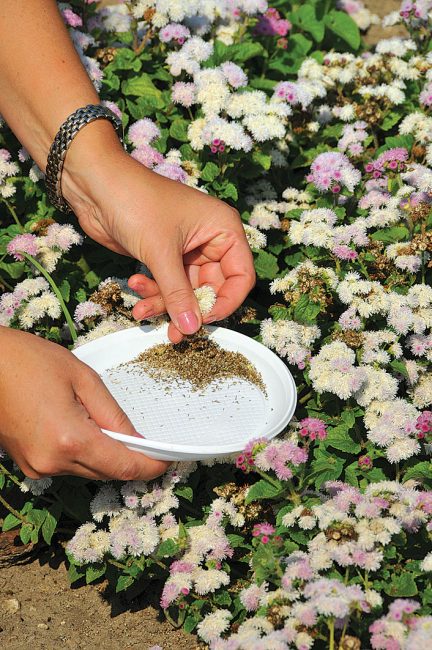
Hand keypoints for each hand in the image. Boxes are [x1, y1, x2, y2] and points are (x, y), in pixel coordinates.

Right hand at [0, 327, 169, 479]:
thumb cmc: (30, 361)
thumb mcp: (82, 378)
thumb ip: (112, 414)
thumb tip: (137, 440)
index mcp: (69, 439)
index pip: (122, 466)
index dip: (149, 468)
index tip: (167, 462)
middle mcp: (53, 462)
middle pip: (106, 473)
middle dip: (131, 461)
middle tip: (150, 445)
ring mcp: (37, 467)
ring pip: (88, 471)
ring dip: (107, 457)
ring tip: (115, 430)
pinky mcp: (28, 465)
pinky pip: (68, 466)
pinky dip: (85, 454)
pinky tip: (87, 431)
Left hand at [62, 143, 254, 342]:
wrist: (95, 184)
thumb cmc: (136, 204)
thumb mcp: (161, 253)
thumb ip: (178, 294)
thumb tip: (192, 330)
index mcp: (223, 230)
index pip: (241, 277)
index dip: (226, 302)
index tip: (204, 320)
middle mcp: (210, 240)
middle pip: (212, 289)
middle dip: (189, 309)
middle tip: (172, 332)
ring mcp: (187, 249)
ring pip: (186, 291)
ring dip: (165, 304)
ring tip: (142, 310)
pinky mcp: (165, 256)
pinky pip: (167, 285)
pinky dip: (153, 292)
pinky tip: (135, 286)